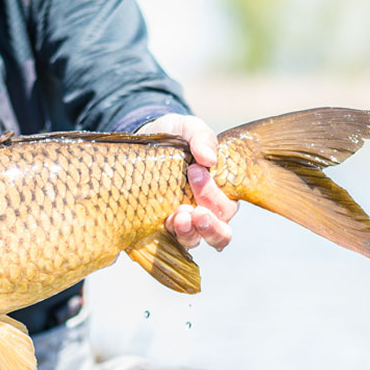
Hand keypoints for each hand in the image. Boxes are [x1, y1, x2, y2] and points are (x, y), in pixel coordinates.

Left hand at [138, 113, 238, 250]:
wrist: (142, 142)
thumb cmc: (174, 137)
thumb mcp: (188, 129)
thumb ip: (202, 138)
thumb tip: (209, 158)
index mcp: (220, 191)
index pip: (227, 205)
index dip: (214, 194)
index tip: (194, 170)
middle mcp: (206, 212)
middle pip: (219, 231)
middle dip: (210, 223)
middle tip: (196, 211)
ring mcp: (183, 222)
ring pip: (195, 240)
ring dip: (190, 232)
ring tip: (179, 218)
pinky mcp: (161, 227)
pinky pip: (169, 240)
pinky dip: (169, 234)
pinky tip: (164, 221)